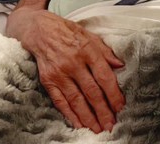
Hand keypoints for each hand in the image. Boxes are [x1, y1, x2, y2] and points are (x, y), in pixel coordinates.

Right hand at [5, 7, 124, 132]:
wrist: (39, 30)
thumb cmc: (67, 32)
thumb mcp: (89, 35)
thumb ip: (105, 51)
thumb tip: (120, 65)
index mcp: (87, 50)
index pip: (104, 76)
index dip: (113, 94)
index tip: (120, 107)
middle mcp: (73, 63)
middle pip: (92, 92)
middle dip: (103, 111)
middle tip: (111, 125)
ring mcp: (60, 73)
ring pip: (77, 100)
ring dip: (88, 117)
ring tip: (97, 129)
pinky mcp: (48, 80)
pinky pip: (60, 101)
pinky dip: (70, 114)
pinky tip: (78, 124)